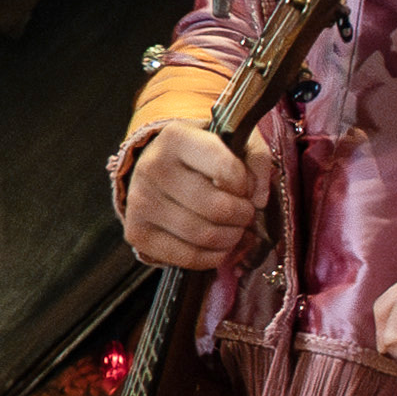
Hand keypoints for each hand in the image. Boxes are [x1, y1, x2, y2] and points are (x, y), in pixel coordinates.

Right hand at [119, 122, 271, 270]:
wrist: (160, 169)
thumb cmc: (204, 156)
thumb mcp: (235, 142)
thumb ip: (257, 160)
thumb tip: (258, 199)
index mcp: (177, 138)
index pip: (226, 169)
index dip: (245, 184)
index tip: (245, 186)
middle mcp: (152, 167)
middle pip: (216, 208)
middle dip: (242, 215)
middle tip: (245, 213)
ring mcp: (140, 201)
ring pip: (203, 235)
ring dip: (231, 238)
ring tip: (234, 229)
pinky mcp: (137, 232)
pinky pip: (186, 257)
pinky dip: (212, 257)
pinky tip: (218, 246)